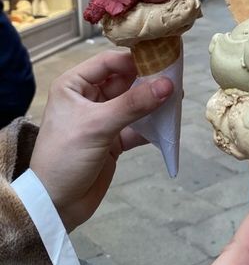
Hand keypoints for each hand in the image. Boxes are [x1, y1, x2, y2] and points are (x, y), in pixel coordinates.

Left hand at [30, 50, 172, 231]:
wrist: (56, 204)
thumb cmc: (65, 156)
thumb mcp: (97, 125)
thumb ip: (133, 104)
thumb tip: (169, 84)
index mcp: (74, 85)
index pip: (108, 62)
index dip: (134, 60)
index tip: (163, 60)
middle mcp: (88, 98)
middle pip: (125, 81)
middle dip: (149, 81)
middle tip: (176, 79)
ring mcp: (103, 119)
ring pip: (134, 103)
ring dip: (153, 103)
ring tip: (177, 99)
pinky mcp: (114, 140)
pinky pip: (137, 126)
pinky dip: (152, 125)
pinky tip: (169, 123)